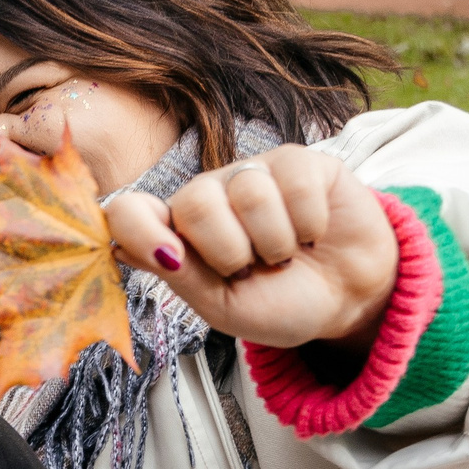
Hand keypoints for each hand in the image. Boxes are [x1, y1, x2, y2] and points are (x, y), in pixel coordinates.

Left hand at [104, 146, 398, 353]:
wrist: (346, 301)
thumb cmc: (278, 303)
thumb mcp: (223, 307)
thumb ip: (179, 275)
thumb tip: (121, 247)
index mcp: (177, 232)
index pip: (130, 212)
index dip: (136, 229)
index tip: (167, 258)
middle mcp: (208, 194)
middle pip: (194, 203)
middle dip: (231, 252)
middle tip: (252, 268)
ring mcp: (252, 173)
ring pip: (249, 194)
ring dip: (275, 242)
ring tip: (284, 254)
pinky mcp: (300, 162)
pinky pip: (295, 183)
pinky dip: (309, 223)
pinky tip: (313, 233)